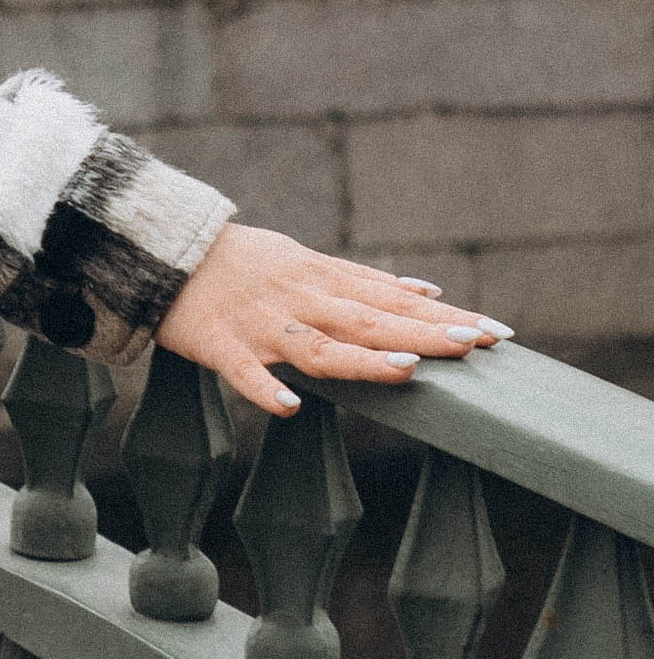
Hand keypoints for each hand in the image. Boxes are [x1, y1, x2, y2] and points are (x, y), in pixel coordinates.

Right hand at [156, 222, 505, 419]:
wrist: (162, 250)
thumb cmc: (241, 261)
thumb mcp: (307, 259)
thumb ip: (364, 280)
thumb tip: (427, 292)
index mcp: (322, 279)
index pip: (393, 299)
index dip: (444, 316)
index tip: (496, 333)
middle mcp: (300, 299)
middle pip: (368, 320)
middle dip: (423, 333)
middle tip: (474, 346)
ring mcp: (261, 324)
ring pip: (317, 345)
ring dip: (360, 358)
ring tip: (406, 370)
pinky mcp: (219, 345)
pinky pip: (243, 371)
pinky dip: (265, 388)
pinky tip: (289, 408)